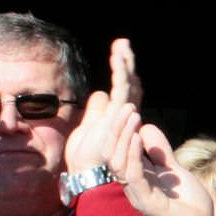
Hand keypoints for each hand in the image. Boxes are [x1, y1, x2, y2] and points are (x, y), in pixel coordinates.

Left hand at [64, 38, 138, 173]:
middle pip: (129, 84)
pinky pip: (121, 87)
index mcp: (117, 118)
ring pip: (127, 82)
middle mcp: (124, 115)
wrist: (89, 172)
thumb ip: (95, 111)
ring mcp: (123, 114)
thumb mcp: (87, 128)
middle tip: (123, 44)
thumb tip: (100, 93)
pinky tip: (118, 56)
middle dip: (126, 63)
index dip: (123, 74)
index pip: (124, 92)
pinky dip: (120, 70)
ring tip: (122, 43)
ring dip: (124, 61)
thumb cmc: (87, 157)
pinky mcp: (118, 114)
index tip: (119, 57)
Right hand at [115, 118, 215, 215]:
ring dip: (123, 137)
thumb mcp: (175, 170)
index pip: (118, 151)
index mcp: (137, 177)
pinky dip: (132, 155)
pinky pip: (132, 176)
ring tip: (132, 117)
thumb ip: (161, 153)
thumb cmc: (189, 205)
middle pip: (112, 153)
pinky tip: (137, 138)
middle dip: (117, 128)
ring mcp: (138, 194)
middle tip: (127, 107)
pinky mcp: (146, 203)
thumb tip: (146, 128)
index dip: (121, 129)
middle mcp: (133, 185)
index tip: (130, 109)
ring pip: (117, 163)